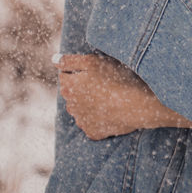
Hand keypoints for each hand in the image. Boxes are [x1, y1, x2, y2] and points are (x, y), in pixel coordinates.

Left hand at [53, 52, 191, 139]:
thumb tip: (53, 60)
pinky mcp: (93, 132)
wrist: (137, 105)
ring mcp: (82, 121)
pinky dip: (96, 118)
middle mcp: (71, 106)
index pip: (64, 76)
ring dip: (87, 103)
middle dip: (81, 87)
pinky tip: (109, 111)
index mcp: (69, 87)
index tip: (94, 71)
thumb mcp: (92, 62)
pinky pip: (90, 124)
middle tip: (102, 82)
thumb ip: (70, 60)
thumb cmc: (117, 79)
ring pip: (79, 109)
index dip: (78, 71)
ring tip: (106, 96)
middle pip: (71, 93)